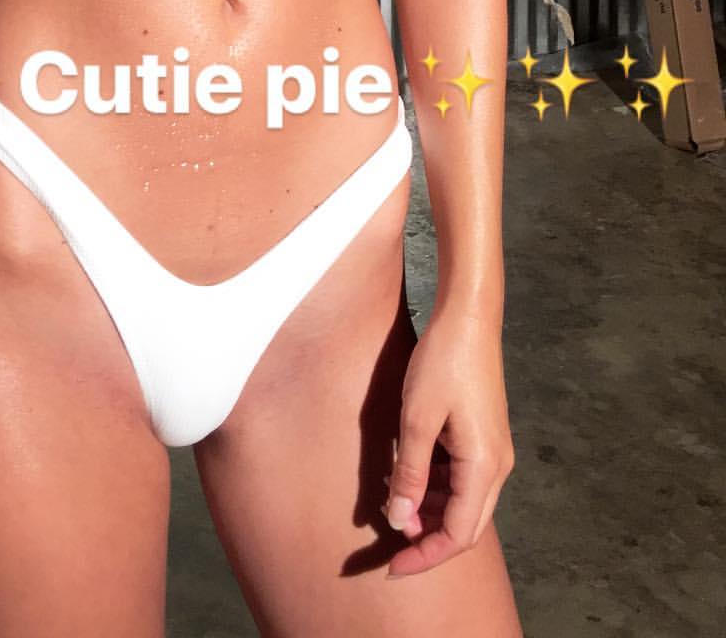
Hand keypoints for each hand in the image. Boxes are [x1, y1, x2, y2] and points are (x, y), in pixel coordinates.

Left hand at [383, 306, 515, 578]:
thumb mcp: (417, 419)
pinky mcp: (483, 436)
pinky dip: (435, 485)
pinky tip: (407, 472)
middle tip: (389, 547)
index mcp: (484, 467)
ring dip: (430, 510)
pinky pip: (461, 478)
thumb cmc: (443, 362)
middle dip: (428, 540)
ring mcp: (493, 451)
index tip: (391, 568)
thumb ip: (410, 474)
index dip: (425, 556)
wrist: (469, 316)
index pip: (458, 535)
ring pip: (463, 502)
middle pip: (465, 525)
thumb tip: (400, 522)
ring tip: (391, 499)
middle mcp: (496, 466)